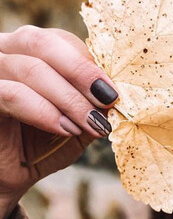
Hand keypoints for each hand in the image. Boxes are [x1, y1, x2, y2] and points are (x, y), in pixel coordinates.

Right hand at [0, 25, 118, 218]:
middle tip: (107, 98)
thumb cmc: (39, 146)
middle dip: (81, 72)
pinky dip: (44, 111)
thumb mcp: (75, 123)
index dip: (88, 62)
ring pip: (31, 69)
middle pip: (41, 43)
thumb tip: (114, 94)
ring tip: (91, 124)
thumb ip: (92, 106)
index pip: (59, 40)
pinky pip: (12, 94)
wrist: (8, 178)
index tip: (113, 91)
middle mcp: (3, 53)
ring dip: (69, 99)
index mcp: (26, 51)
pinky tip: (65, 129)